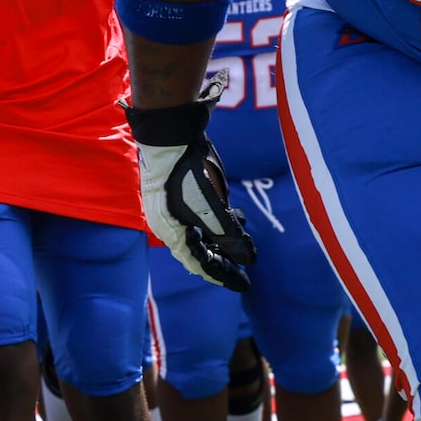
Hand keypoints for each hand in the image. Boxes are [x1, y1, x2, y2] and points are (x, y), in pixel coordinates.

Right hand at [133, 93, 254, 292]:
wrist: (171, 135)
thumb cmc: (188, 173)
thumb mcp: (213, 209)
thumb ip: (230, 236)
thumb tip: (249, 260)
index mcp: (172, 233)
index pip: (199, 263)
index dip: (222, 276)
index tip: (243, 285)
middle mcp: (171, 225)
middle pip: (199, 251)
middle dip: (224, 261)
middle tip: (246, 271)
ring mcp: (175, 208)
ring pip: (202, 233)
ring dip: (224, 241)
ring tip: (247, 244)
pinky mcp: (182, 193)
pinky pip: (202, 217)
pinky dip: (221, 222)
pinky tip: (237, 216)